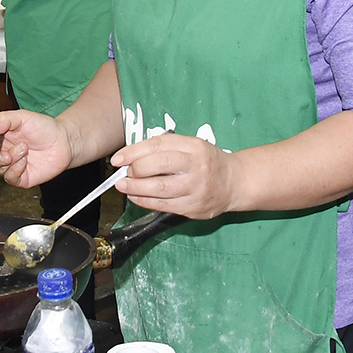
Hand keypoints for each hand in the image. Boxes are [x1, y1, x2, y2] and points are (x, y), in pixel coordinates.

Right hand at [0, 110, 72, 188]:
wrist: (63, 141)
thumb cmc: (43, 128)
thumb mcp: (22, 116)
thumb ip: (4, 119)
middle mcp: (0, 151)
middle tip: (5, 150)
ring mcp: (9, 165)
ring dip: (8, 159)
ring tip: (23, 150)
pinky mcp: (20, 177)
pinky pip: (9, 178)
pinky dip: (15, 169)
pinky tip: (25, 161)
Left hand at [110, 133, 241, 219]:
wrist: (235, 183)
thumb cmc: (206, 161)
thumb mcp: (190, 145)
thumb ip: (164, 148)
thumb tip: (130, 156)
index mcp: (194, 146)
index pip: (159, 145)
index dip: (134, 152)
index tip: (118, 159)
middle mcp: (196, 166)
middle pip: (160, 165)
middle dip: (135, 169)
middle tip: (123, 172)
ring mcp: (196, 188)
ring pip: (160, 188)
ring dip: (136, 188)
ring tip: (123, 186)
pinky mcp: (193, 207)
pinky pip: (163, 206)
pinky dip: (145, 201)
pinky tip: (135, 197)